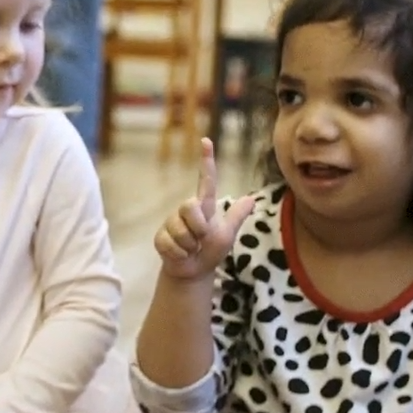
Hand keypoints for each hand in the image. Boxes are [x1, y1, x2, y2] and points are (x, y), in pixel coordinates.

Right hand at [153, 138, 255, 281]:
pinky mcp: (160, 237)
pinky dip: (180, 254)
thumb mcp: (227, 234)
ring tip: (191, 249)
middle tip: (201, 239)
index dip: (206, 160)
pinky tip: (181, 255)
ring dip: (190, 245)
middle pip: (190, 206)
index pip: (206, 180)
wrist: (194, 271)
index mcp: (203, 206)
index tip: (207, 140)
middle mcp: (185, 210)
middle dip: (199, 228)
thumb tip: (252, 199)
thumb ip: (236, 216)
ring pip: (180, 229)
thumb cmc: (211, 250)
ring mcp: (171, 223)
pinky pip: (171, 243)